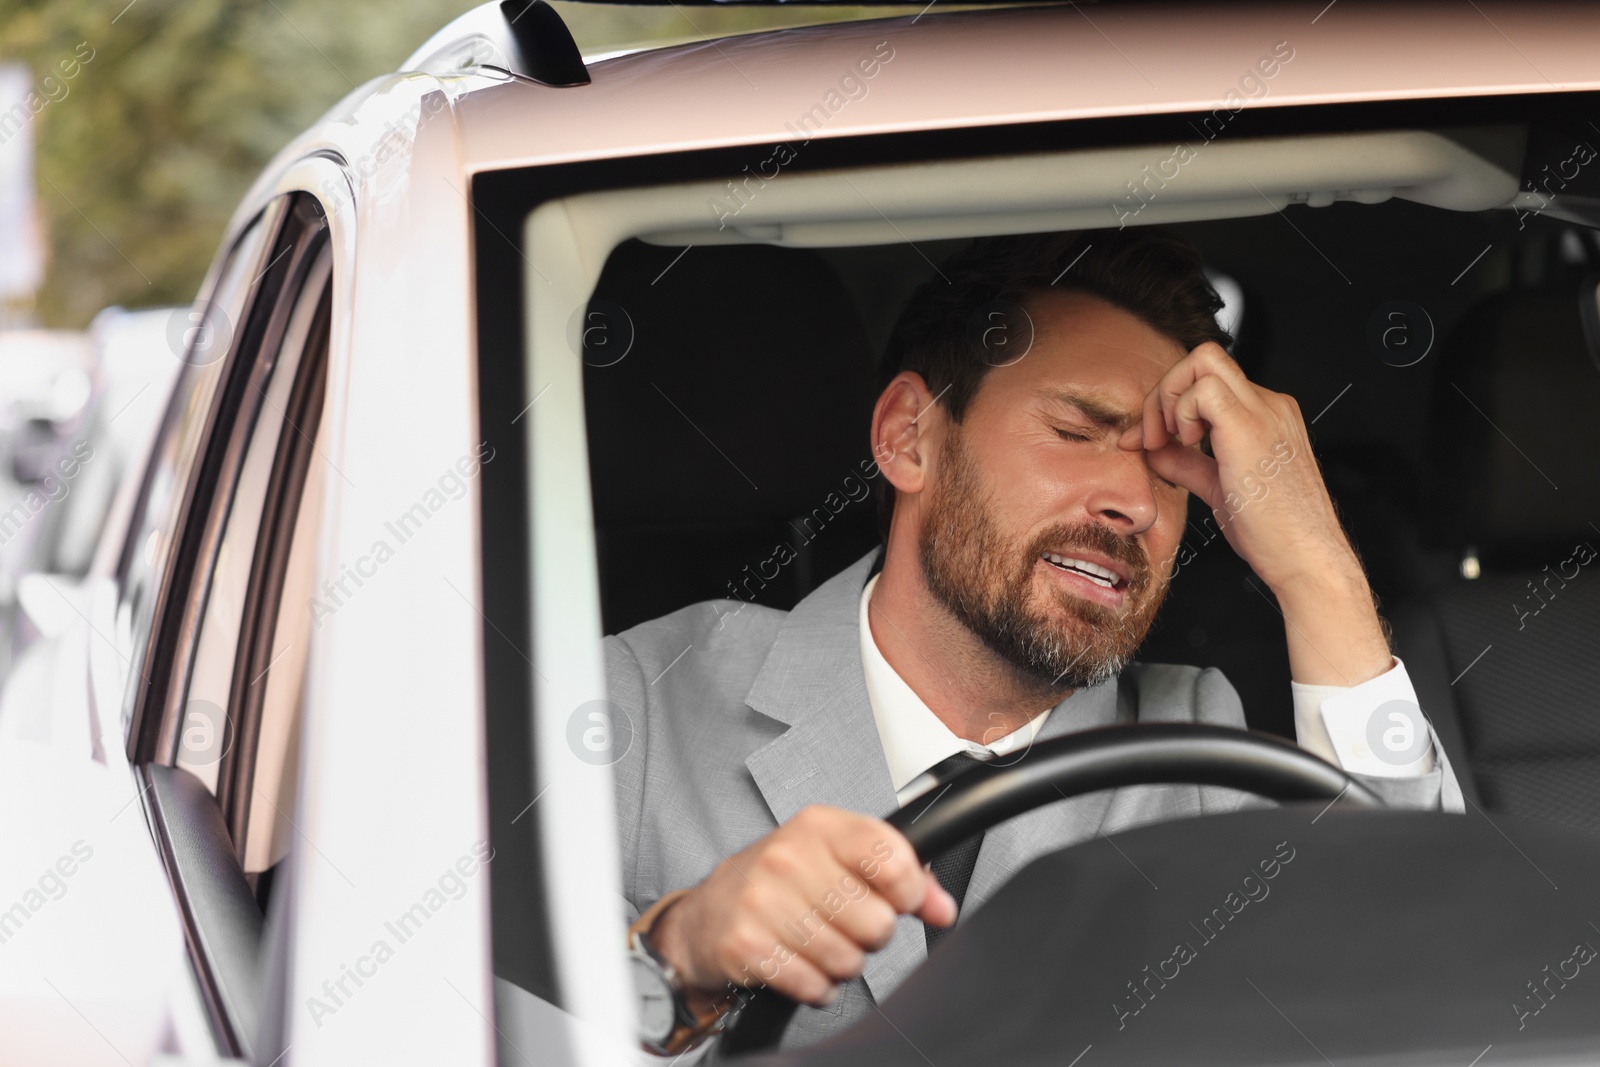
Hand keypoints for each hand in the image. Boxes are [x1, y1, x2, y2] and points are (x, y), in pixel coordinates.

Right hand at [649, 805, 954, 1008]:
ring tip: (819, 944)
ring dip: (842, 963)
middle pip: (876, 921)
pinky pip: (813, 985)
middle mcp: (789, 858)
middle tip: (846, 925)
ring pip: (847, 959)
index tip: (900, 900)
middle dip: (871, 935)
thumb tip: (942, 907)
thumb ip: (898, 875)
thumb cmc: (781, 881)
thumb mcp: (838, 857)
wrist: (709, 912)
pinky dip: (816, 986)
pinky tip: (801, 964)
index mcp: (820, 827)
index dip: (910, 891)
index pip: (890, 858)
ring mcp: (763, 901)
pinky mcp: (746, 945)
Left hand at [1118, 343, 1391, 686]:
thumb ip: (1185, 463)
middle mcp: (1269, 405)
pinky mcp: (1251, 427)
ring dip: (1169, 397)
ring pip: (1202, 359)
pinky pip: (1202, 389)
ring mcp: (1265, 411)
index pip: (1207, 380)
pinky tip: (1186, 445)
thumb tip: (1151, 449)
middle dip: (1164, 389)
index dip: (1167, 402)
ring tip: (1168, 441)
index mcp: (1265, 415)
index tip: (1144, 441)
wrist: (1306, 559)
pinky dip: (1179, 412)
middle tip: (1151, 437)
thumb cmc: (1274, 533)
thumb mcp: (1218, 489)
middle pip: (1204, 357)